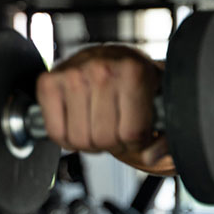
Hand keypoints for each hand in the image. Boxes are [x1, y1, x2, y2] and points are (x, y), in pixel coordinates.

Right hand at [35, 45, 169, 165]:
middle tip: (117, 130)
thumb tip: (150, 157)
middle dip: (113, 144)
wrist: (113, 57)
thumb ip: (165, 135)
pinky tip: (80, 125)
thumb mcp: (161, 100)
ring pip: (80, 140)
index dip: (136, 143)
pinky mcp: (48, 82)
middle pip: (104, 139)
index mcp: (133, 71)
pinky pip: (56, 133)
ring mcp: (72, 74)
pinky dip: (68, 140)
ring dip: (91, 144)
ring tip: (100, 127)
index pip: (132, 133)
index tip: (138, 134)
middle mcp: (101, 69)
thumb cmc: (137, 80)